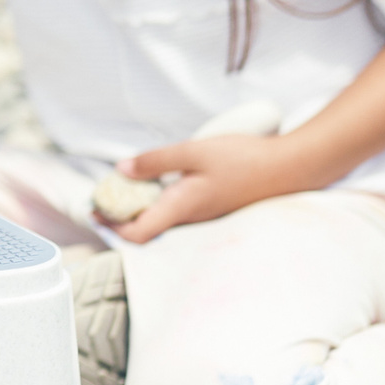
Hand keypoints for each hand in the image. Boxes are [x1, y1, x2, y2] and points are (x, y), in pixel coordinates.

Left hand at [110, 134, 315, 244]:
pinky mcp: (214, 208)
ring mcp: (204, 216)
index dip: (111, 226)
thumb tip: (122, 170)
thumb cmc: (244, 159)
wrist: (289, 167)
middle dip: (121, 217)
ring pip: (163, 221)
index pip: (137, 232)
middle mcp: (191, 219)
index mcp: (182, 207)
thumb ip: (156, 161)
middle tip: (105, 197)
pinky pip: (179, 212)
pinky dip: (161, 202)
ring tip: (126, 188)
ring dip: (141, 209)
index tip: (95, 211)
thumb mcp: (193, 152)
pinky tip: (159, 184)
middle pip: (147, 230)